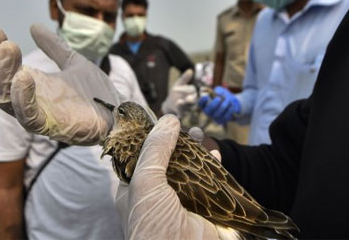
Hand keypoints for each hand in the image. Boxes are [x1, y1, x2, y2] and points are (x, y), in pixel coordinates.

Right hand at [0, 22, 120, 144]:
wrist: (120, 114)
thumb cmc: (95, 93)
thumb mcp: (73, 62)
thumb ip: (55, 47)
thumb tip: (34, 26)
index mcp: (30, 83)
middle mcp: (28, 99)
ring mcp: (38, 114)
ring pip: (7, 98)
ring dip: (3, 73)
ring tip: (7, 48)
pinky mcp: (51, 128)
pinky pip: (30, 117)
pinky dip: (23, 99)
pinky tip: (23, 77)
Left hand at [115, 115, 220, 238]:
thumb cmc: (153, 226)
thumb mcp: (145, 182)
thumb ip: (155, 149)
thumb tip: (168, 120)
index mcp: (134, 190)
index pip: (139, 157)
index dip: (150, 139)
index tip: (161, 122)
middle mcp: (156, 195)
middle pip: (167, 161)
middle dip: (176, 142)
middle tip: (185, 127)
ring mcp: (181, 201)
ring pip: (189, 169)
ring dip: (195, 152)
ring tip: (200, 135)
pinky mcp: (204, 207)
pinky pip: (208, 182)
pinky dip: (212, 167)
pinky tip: (214, 155)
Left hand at [161, 69, 196, 115]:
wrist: (169, 104)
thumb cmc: (176, 93)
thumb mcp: (179, 84)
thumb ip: (184, 78)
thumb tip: (190, 70)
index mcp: (192, 93)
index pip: (191, 91)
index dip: (183, 90)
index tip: (174, 89)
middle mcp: (192, 101)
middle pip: (193, 101)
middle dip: (191, 100)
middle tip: (188, 99)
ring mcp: (187, 109)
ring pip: (187, 108)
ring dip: (183, 106)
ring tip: (179, 102)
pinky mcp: (182, 115)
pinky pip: (181, 115)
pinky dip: (179, 114)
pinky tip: (175, 114)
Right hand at [197, 86, 239, 124]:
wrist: (233, 104)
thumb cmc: (225, 96)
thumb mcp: (222, 91)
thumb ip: (219, 90)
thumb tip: (217, 93)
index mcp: (206, 103)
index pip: (201, 103)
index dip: (202, 101)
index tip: (206, 96)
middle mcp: (208, 112)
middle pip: (208, 110)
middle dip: (213, 104)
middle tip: (219, 98)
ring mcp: (214, 117)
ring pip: (218, 113)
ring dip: (224, 105)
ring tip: (229, 100)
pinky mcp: (221, 121)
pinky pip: (225, 116)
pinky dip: (229, 110)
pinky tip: (232, 105)